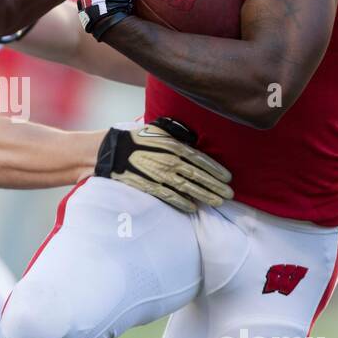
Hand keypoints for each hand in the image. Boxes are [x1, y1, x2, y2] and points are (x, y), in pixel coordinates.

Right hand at [95, 117, 232, 212]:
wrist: (107, 151)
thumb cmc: (133, 138)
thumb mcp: (156, 130)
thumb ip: (175, 134)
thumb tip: (192, 138)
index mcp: (173, 145)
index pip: (201, 159)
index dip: (216, 169)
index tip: (228, 177)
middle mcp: (169, 160)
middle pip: (198, 176)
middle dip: (216, 185)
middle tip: (230, 194)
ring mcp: (159, 175)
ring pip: (188, 188)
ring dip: (205, 196)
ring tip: (217, 202)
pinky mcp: (149, 186)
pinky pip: (170, 196)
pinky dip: (183, 203)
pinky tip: (193, 208)